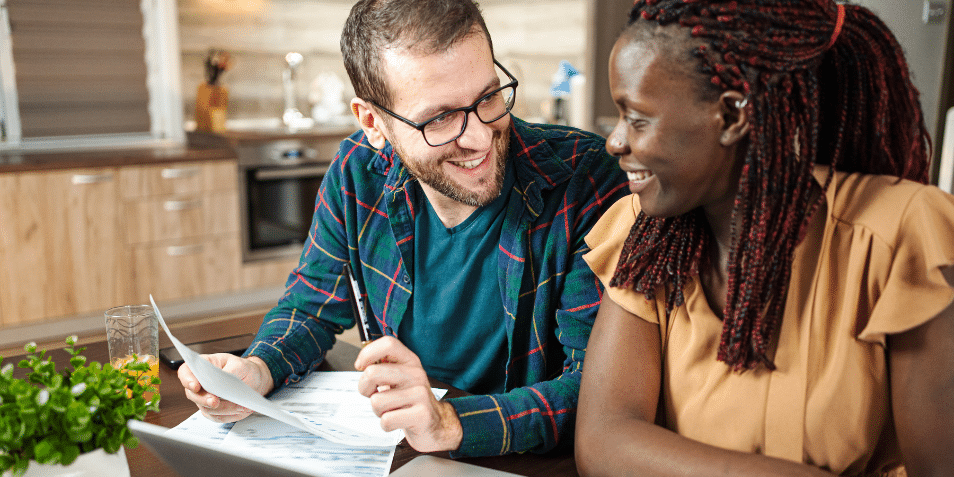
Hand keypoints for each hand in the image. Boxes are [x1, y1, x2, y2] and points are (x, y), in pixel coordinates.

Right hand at [177, 354, 273, 422]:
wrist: (254, 380)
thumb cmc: (244, 369)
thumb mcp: (240, 365)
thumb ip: (229, 372)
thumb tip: (221, 383)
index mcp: (203, 366)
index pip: (186, 372)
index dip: (187, 379)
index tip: (195, 386)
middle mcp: (200, 384)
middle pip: (192, 395)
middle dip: (204, 400)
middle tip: (215, 402)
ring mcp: (205, 399)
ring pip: (206, 408)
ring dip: (222, 408)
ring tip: (239, 405)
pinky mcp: (214, 411)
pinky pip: (217, 417)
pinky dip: (229, 414)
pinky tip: (239, 409)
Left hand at [355, 337, 462, 451]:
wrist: (435, 423)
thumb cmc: (409, 400)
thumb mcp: (399, 378)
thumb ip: (382, 367)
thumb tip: (362, 363)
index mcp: (410, 361)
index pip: (388, 344)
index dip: (368, 353)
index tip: (361, 366)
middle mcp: (416, 374)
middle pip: (372, 373)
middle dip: (364, 388)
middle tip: (374, 394)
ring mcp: (420, 394)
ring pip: (376, 401)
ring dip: (378, 411)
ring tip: (391, 409)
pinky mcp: (421, 415)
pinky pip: (386, 420)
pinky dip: (386, 425)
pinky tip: (398, 421)